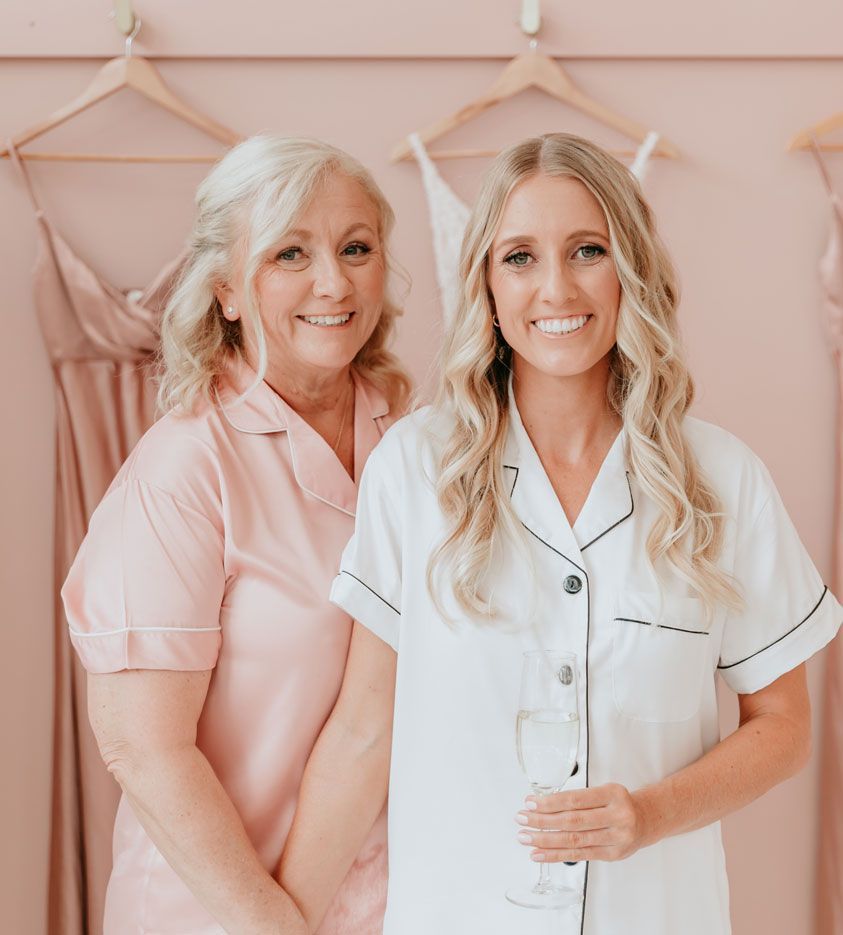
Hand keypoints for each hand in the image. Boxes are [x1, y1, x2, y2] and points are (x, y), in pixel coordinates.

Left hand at [515, 783, 655, 862]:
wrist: (646, 820)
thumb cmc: (618, 803)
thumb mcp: (604, 791)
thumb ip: (579, 798)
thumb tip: (541, 804)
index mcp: (612, 794)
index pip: (575, 799)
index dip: (550, 802)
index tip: (530, 802)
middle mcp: (617, 816)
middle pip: (572, 821)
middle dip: (542, 821)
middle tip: (521, 819)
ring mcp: (616, 838)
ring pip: (574, 841)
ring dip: (545, 840)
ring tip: (525, 837)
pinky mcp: (612, 855)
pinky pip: (579, 855)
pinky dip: (556, 855)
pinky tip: (539, 853)